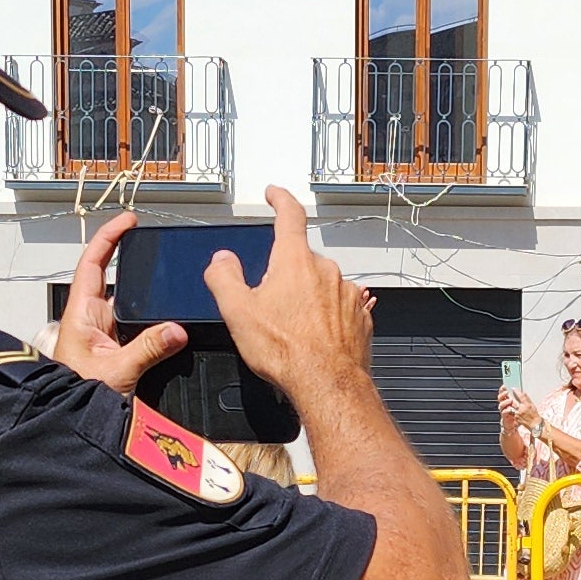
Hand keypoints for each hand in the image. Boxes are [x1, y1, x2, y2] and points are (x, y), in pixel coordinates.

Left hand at [52, 213, 188, 394]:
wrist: (66, 422)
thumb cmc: (73, 395)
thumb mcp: (116, 372)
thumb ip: (147, 350)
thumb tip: (176, 329)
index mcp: (81, 314)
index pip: (92, 263)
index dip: (108, 238)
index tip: (128, 221)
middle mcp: (90, 319)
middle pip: (109, 276)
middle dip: (128, 255)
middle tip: (150, 238)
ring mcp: (101, 333)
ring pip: (124, 301)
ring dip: (141, 289)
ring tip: (163, 272)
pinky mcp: (113, 349)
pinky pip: (134, 324)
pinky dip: (149, 316)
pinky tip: (165, 316)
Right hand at [205, 188, 374, 405]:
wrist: (328, 384)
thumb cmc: (288, 352)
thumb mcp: (238, 312)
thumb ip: (224, 277)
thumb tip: (221, 261)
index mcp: (295, 262)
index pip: (289, 215)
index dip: (280, 200)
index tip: (275, 195)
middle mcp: (325, 271)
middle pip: (301, 260)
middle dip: (286, 275)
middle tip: (271, 304)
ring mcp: (346, 293)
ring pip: (321, 286)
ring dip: (307, 299)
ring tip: (292, 331)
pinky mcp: (359, 315)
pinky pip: (338, 307)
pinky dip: (325, 317)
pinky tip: (313, 339)